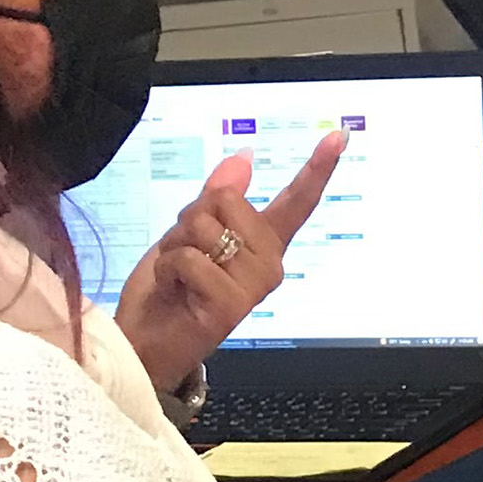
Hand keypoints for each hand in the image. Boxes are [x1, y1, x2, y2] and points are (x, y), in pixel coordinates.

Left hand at [115, 129, 346, 394]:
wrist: (143, 344)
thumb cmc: (168, 292)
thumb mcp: (188, 234)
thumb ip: (215, 199)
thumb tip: (243, 157)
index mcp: (262, 246)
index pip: (295, 201)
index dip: (317, 167)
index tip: (338, 136)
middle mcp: (268, 265)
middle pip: (227, 199)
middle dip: (190, 219)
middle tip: (185, 255)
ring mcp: (255, 286)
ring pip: (206, 226)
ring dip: (176, 245)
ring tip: (178, 276)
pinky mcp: (233, 305)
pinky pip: (192, 258)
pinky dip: (169, 270)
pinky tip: (175, 293)